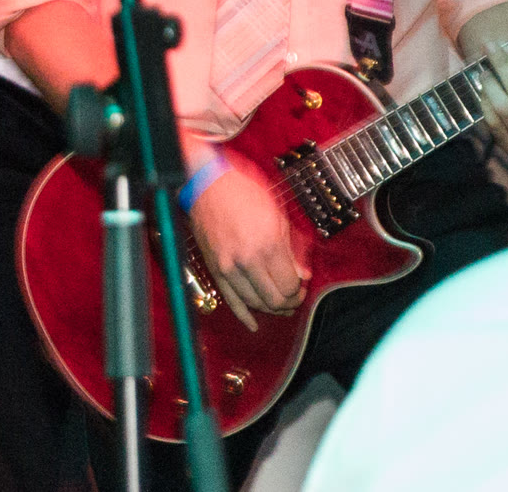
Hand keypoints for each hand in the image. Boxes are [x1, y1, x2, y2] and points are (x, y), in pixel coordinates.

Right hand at [187, 157, 309, 331]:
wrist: (206, 183)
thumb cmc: (242, 191)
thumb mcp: (277, 214)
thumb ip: (291, 248)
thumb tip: (301, 274)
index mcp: (266, 244)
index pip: (289, 285)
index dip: (299, 288)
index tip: (301, 282)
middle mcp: (246, 260)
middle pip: (274, 300)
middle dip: (288, 302)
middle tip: (294, 294)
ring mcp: (227, 266)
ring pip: (255, 303)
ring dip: (271, 308)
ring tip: (280, 303)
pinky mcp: (214, 269)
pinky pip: (231, 300)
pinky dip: (244, 316)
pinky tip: (254, 324)